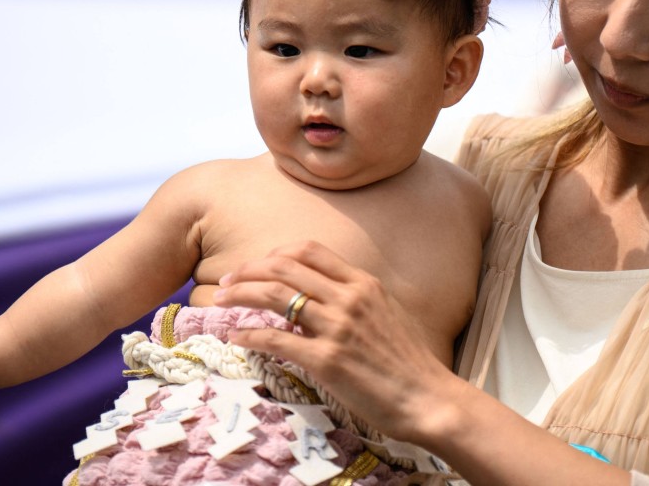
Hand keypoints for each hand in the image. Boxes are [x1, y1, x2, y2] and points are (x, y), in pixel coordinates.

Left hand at [213, 240, 458, 441]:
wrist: (429, 398)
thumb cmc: (408, 361)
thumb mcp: (385, 314)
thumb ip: (351, 300)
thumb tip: (313, 301)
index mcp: (363, 283)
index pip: (309, 250)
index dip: (276, 253)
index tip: (257, 265)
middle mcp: (348, 298)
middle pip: (283, 268)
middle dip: (247, 270)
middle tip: (225, 281)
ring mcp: (336, 327)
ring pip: (274, 295)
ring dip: (240, 294)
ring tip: (220, 299)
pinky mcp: (326, 359)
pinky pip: (275, 338)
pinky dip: (249, 334)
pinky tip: (236, 336)